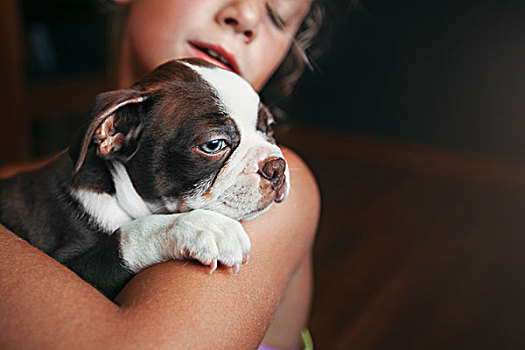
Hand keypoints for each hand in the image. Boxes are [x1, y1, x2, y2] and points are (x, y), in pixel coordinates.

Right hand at [118, 209, 250, 273]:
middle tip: (235, 268)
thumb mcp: (195, 244)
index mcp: (208, 219)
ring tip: (228, 267)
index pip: (234, 228)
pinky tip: (209, 265)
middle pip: (228, 232)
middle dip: (235, 250)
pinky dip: (207, 253)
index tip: (244, 260)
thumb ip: (213, 248)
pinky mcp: (174, 235)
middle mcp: (200, 219)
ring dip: (226, 252)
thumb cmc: (169, 248)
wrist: (136, 243)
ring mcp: (187, 226)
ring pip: (216, 236)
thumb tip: (235, 265)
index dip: (242, 244)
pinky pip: (196, 242)